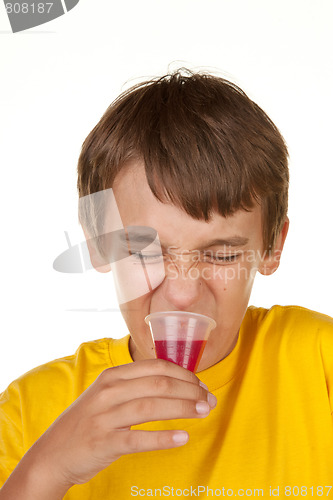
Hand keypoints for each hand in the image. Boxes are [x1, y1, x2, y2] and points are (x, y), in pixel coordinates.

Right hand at [29, 359, 216, 488]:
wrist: (53, 453)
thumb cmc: (88, 422)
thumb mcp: (107, 395)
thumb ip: (135, 386)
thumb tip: (176, 384)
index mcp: (112, 376)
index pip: (156, 366)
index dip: (183, 374)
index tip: (201, 385)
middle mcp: (109, 391)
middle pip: (158, 383)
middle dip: (190, 390)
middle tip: (209, 400)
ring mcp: (105, 416)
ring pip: (151, 406)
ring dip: (183, 408)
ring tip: (204, 413)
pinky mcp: (104, 442)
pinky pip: (138, 438)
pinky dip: (163, 438)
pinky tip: (183, 438)